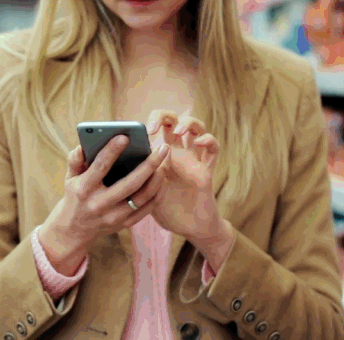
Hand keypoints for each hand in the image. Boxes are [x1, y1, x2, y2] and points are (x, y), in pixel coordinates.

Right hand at [39, 135, 170, 272]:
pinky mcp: (124, 224)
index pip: (100, 167)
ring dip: (157, 178)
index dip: (112, 151)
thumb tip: (84, 145)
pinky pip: (147, 208)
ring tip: (166, 160)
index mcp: (84, 189)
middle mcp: (99, 204)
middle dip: (149, 165)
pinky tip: (163, 177)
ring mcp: (113, 217)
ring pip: (142, 197)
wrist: (74, 231)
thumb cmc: (74, 196)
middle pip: (129, 184)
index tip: (125, 137)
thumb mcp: (69, 177)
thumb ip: (75, 159)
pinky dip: (158, 193)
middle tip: (162, 148)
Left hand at [146, 110, 224, 245]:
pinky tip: (199, 143)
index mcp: (159, 156)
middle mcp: (176, 153)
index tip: (139, 131)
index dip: (148, 122)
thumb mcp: (147, 195)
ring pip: (196, 127)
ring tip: (178, 131)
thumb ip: (140, 180)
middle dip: (164, 115)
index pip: (155, 127)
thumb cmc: (166, 211)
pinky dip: (208, 140)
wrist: (190, 228)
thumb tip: (129, 165)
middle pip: (173, 120)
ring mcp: (193, 158)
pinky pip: (213, 148)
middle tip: (154, 128)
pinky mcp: (207, 168)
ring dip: (188, 123)